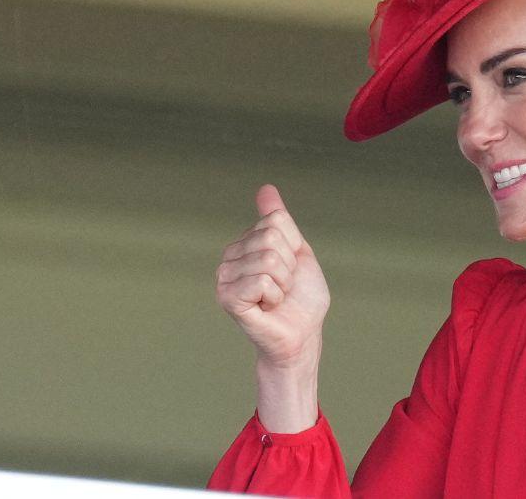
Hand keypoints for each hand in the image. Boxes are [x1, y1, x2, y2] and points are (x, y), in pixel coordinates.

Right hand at [216, 184, 329, 367]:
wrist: (301, 335)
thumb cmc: (301, 299)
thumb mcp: (298, 251)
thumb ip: (281, 221)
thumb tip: (266, 189)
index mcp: (245, 243)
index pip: (275, 220)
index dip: (293, 246)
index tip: (289, 269)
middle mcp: (229, 257)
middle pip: (271, 237)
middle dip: (289, 266)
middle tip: (283, 287)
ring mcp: (224, 277)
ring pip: (269, 258)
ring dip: (283, 284)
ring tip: (276, 298)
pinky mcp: (227, 297)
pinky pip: (262, 280)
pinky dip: (275, 296)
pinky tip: (267, 308)